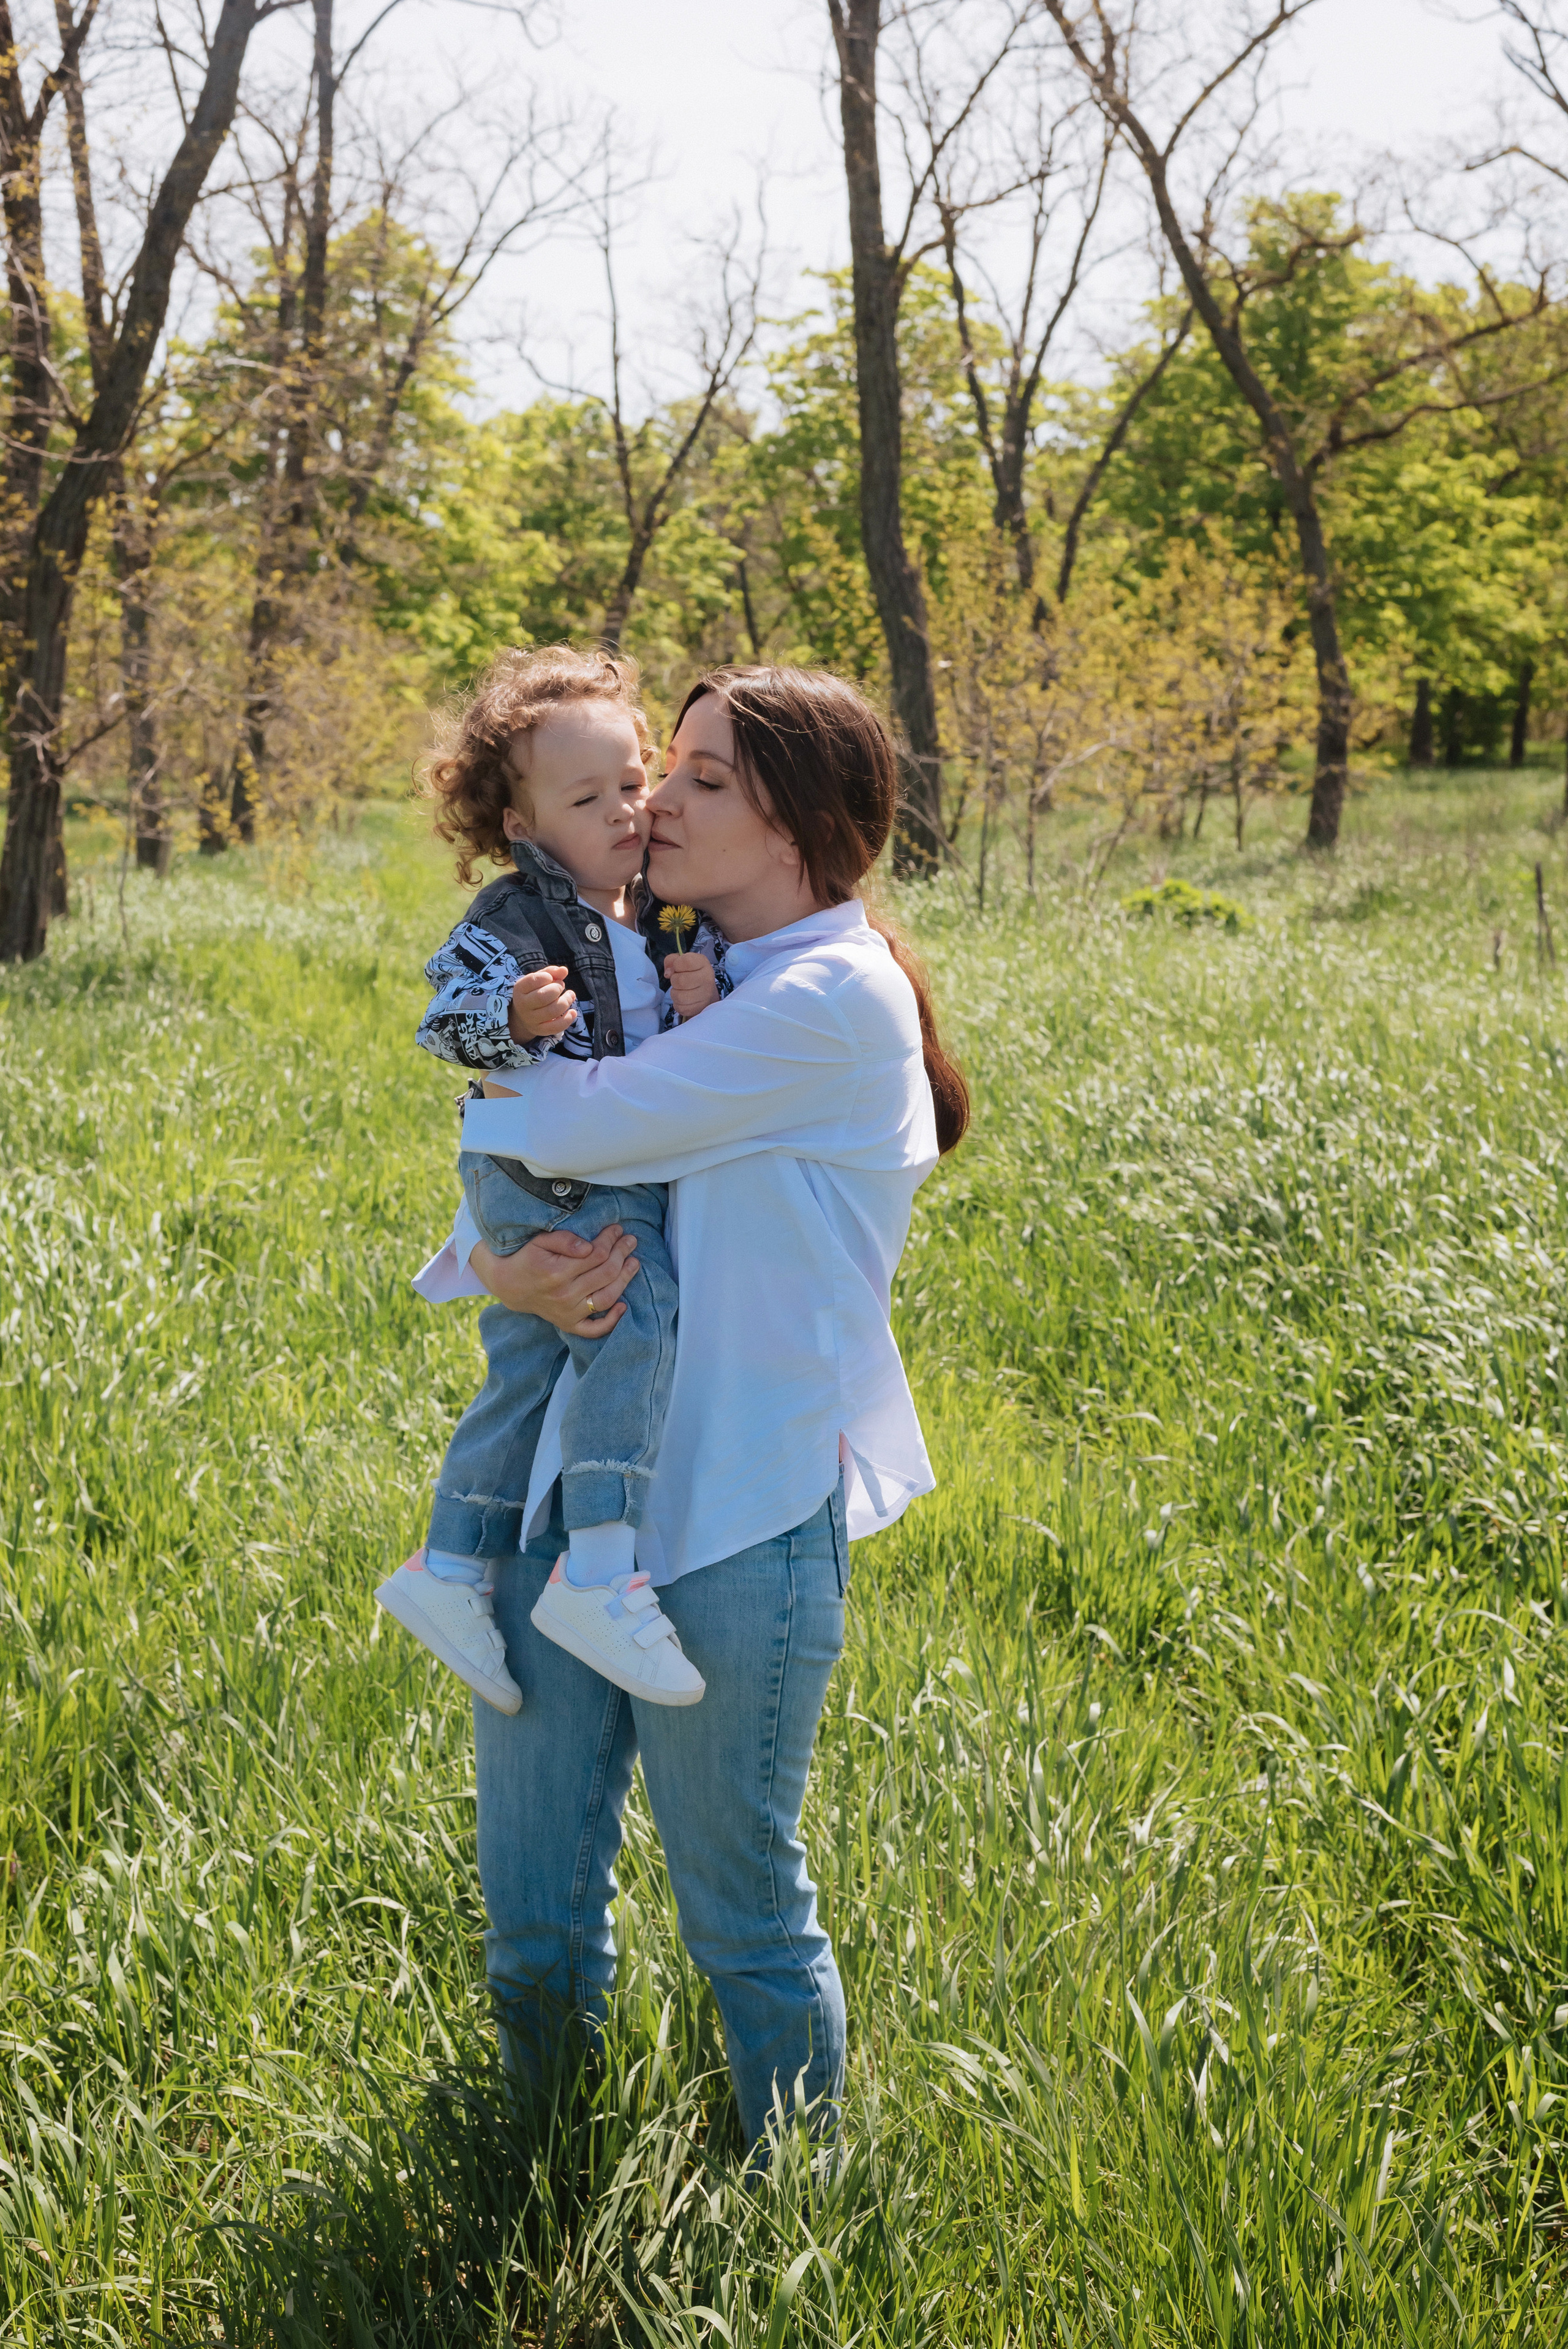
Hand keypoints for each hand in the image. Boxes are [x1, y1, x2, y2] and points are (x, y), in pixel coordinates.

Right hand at [469, 1222, 638, 1338]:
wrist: (510, 1285)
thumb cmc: (528, 1258)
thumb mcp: (540, 1241)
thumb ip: (564, 1240)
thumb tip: (589, 1247)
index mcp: (557, 1272)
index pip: (596, 1254)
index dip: (610, 1240)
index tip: (617, 1229)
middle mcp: (565, 1295)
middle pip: (606, 1273)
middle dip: (622, 1254)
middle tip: (630, 1240)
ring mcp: (568, 1312)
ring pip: (606, 1298)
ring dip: (625, 1280)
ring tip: (634, 1263)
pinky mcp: (569, 1324)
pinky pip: (594, 1329)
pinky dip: (612, 1321)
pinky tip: (624, 1306)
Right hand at [509, 964, 576, 1042]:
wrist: (524, 1014)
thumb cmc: (534, 992)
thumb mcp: (539, 979)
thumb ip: (551, 972)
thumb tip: (564, 971)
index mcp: (520, 989)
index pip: (533, 980)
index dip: (547, 976)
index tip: (551, 978)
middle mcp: (523, 1005)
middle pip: (543, 997)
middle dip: (557, 988)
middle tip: (561, 986)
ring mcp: (531, 1019)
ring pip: (552, 1011)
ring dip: (566, 1001)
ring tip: (570, 995)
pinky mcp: (540, 1030)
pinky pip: (555, 1027)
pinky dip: (568, 1019)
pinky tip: (572, 1012)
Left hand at [665, 951, 718, 1020]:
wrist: (706, 992)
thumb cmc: (691, 973)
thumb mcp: (682, 961)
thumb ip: (671, 960)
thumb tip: (668, 973)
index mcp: (703, 963)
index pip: (685, 961)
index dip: (676, 964)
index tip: (679, 967)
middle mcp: (707, 979)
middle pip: (679, 981)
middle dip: (674, 980)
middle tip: (679, 981)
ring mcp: (705, 995)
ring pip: (678, 996)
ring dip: (675, 993)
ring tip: (680, 990)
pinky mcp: (700, 1008)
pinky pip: (680, 1008)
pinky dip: (678, 1004)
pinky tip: (684, 999)